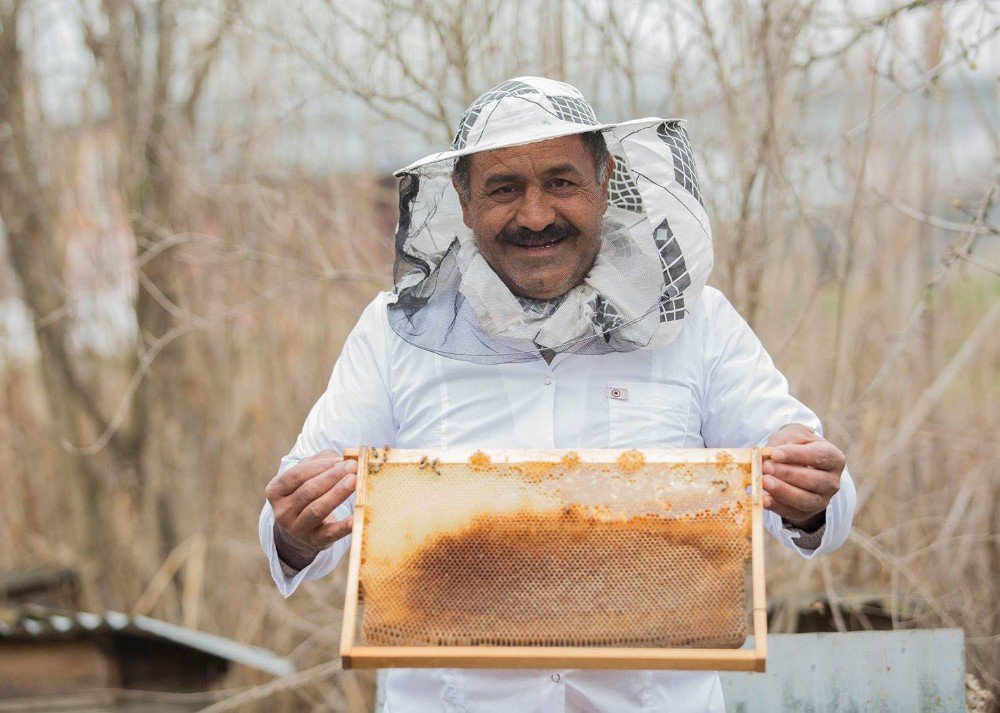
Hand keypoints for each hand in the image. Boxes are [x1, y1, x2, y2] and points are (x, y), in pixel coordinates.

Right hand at [265, 449, 356, 568]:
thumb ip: (322, 461)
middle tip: (352, 466)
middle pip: (308, 491)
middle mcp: (282, 511)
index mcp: (276, 490)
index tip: (340, 459)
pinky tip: (354, 518)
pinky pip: (330, 533)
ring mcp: (296, 528)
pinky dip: (343, 527)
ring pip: (318, 510)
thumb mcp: (306, 474)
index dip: (319, 466)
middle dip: (332, 477)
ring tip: (354, 481)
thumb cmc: (306, 492)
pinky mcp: (314, 541)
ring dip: (337, 494)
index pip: (296, 475)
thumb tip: (342, 458)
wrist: (300, 528)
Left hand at [762, 424, 844, 529]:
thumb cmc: (795, 447)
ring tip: (763, 481)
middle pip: (814, 480)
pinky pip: (792, 512)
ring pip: (805, 500)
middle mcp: (832, 481)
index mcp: (834, 458)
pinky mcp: (806, 513)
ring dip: (783, 491)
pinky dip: (776, 506)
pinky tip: (763, 499)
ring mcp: (822, 500)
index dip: (796, 455)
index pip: (818, 456)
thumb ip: (786, 441)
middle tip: (765, 467)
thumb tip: (772, 454)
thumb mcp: (794, 435)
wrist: (793, 465)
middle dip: (787, 474)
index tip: (774, 454)